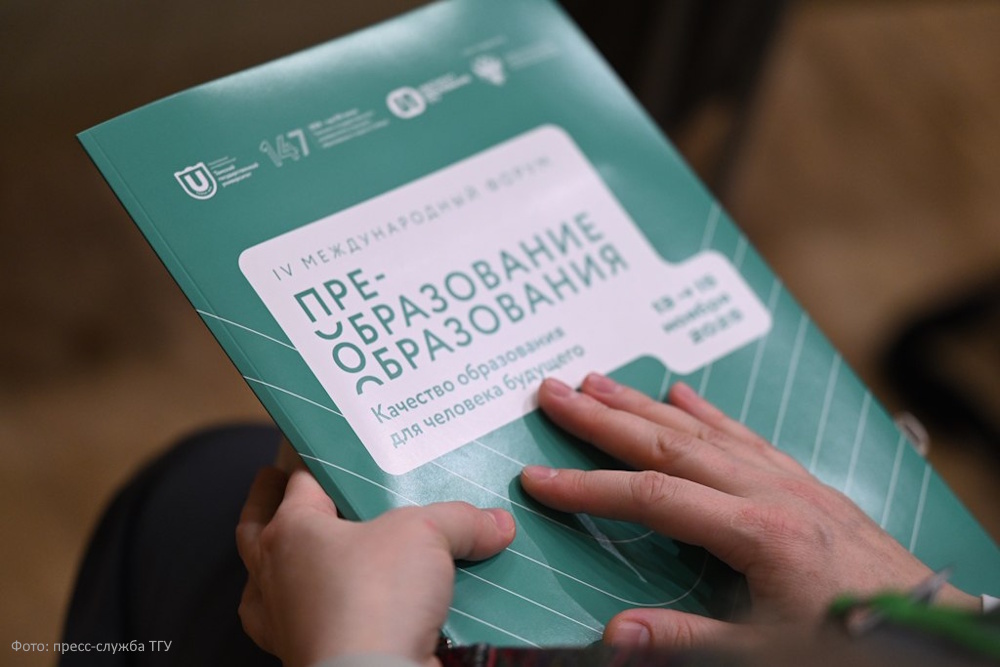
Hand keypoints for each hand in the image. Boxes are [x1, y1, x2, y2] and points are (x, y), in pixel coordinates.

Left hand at [237, 467, 514, 666]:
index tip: (329, 449)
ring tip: (306, 550)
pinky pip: (298, 627)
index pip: (300, 480)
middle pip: (256, 527)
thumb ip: (459, 520)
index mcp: (291, 530)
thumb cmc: (375, 599)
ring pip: (268, 582)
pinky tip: (345, 612)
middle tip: (275, 484)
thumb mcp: (427, 534)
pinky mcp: (303, 658)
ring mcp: (283, 623)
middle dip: (266, 503)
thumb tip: (496, 524)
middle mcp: (276, 576)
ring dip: (282, 565)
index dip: (318, 461)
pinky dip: (313, 615)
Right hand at [520, 373, 978, 648]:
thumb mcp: (766, 653)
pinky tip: (680, 393)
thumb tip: (616, 631)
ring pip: (702, 430)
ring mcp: (788, 481)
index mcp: (759, 533)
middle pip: (668, 443)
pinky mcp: (803, 483)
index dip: (589, 488)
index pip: (653, 498)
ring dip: (643, 404)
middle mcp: (770, 491)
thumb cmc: (848, 642)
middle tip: (554, 392)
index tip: (540, 479)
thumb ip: (688, 641)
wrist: (926, 630)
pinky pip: (744, 435)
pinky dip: (707, 412)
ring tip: (597, 381)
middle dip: (604, 418)